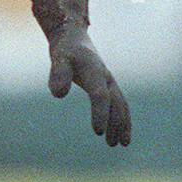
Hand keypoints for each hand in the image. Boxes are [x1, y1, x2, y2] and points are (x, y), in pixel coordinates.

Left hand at [48, 23, 130, 146]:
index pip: (100, 96)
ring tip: (121, 144)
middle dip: (116, 123)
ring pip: (121, 105)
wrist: (74, 38)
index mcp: (95, 72)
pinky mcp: (108, 86)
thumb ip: (58, 74)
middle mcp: (106, 77)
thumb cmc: (65, 50)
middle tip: (112, 144)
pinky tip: (120, 133)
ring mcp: (110, 82)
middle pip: (115, 103)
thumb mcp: (58, 59)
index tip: (97, 132)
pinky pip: (120, 103)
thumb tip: (58, 95)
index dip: (100, 113)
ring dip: (122, 124)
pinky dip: (122, 118)